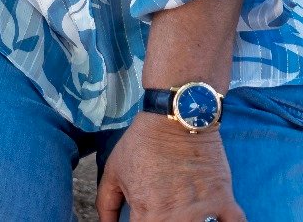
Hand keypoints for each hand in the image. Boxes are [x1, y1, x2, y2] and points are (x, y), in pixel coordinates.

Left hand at [96, 113, 243, 221]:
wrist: (175, 118)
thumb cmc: (142, 143)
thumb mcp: (114, 171)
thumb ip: (107, 203)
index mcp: (147, 213)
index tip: (139, 219)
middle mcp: (176, 218)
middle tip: (159, 211)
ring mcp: (203, 211)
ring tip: (182, 214)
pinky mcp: (224, 201)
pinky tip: (216, 220)